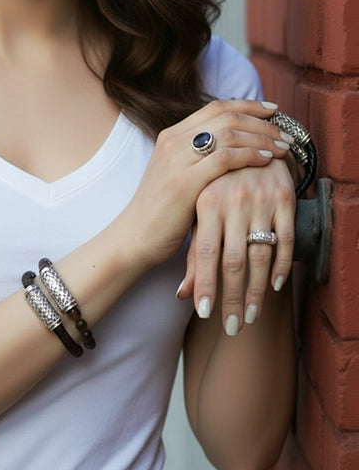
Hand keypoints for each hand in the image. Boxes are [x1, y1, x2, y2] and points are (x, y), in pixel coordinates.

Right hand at [128, 99, 291, 267]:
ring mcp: (176, 159)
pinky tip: (266, 160)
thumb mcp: (178, 173)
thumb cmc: (163, 209)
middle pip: (226, 115)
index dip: (249, 106)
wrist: (136, 235)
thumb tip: (237, 146)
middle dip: (262, 121)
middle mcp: (172, 141)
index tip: (274, 112)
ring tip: (283, 148)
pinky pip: (225, 158)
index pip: (216, 107)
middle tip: (286, 133)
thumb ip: (200, 156)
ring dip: (262, 137)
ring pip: (228, 133)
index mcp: (171, 135)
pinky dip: (250, 155)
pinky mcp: (184, 181)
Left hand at [176, 158, 295, 334]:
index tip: (203, 313)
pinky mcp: (285, 198)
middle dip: (232, 297)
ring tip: (252, 316)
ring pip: (261, 255)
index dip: (205, 284)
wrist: (248, 143)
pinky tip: (276, 286)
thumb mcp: (200, 212)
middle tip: (233, 326)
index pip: (204, 252)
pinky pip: (286, 239)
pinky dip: (283, 266)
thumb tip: (182, 294)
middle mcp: (233, 201)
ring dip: (258, 291)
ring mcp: (260, 200)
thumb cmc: (217, 184)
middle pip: (234, 260)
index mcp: (206, 202)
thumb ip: (193, 252)